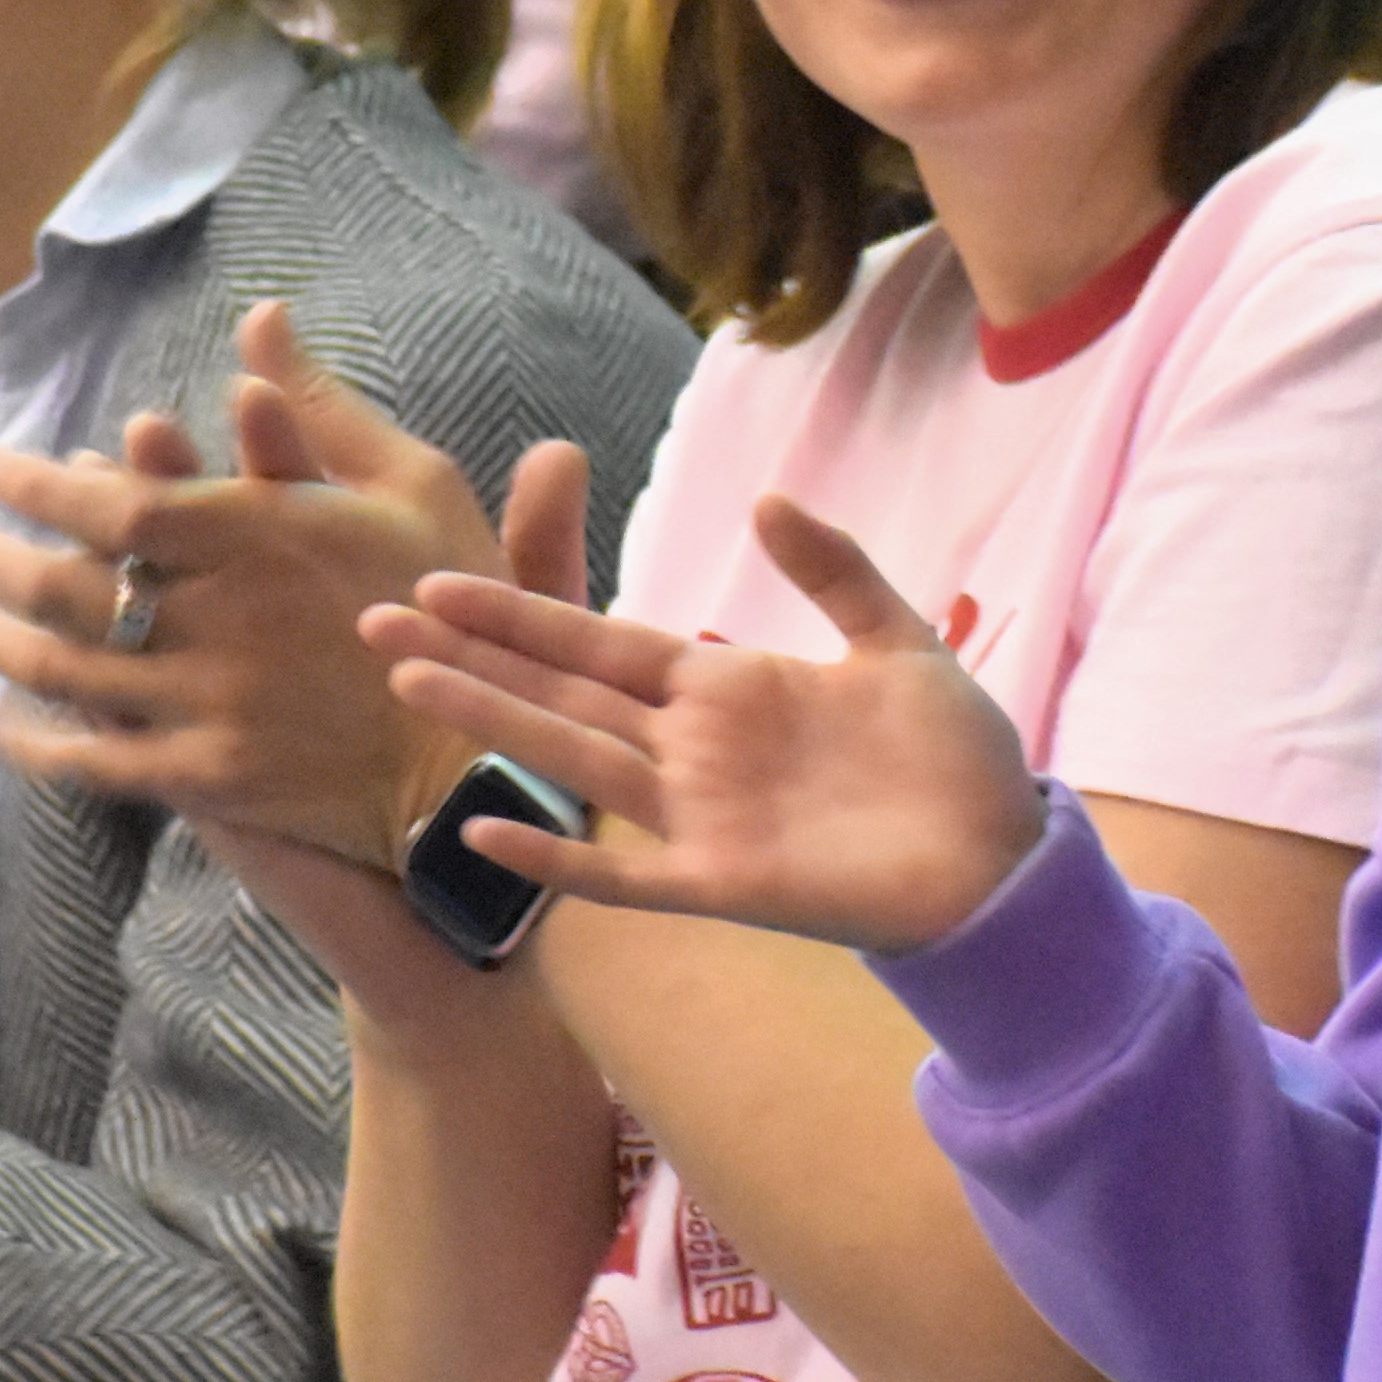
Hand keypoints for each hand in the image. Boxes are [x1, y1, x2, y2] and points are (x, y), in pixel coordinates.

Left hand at [0, 302, 564, 868]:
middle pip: (56, 584)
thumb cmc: (453, 605)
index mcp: (261, 536)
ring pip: (59, 668)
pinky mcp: (211, 776)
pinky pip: (95, 761)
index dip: (30, 484)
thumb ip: (324, 405)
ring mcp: (208, 704)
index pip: (109, 503)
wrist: (484, 756)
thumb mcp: (414, 484)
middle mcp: (218, 618)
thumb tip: (260, 316)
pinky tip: (0, 722)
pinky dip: (36, 741)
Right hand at [360, 492, 1046, 957]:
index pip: (600, 640)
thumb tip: (764, 498)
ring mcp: (700, 818)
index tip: (439, 579)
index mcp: (725, 686)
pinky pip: (623, 875)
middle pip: (560, 692)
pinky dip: (556, 858)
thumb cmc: (956, 759)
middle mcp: (693, 748)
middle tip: (374, 620)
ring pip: (572, 761)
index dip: (522, 612)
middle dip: (472, 657)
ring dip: (491, 725)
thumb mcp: (897, 642)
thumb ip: (833, 571)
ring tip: (407, 683)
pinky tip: (483, 833)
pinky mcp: (724, 884)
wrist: (1006, 859)